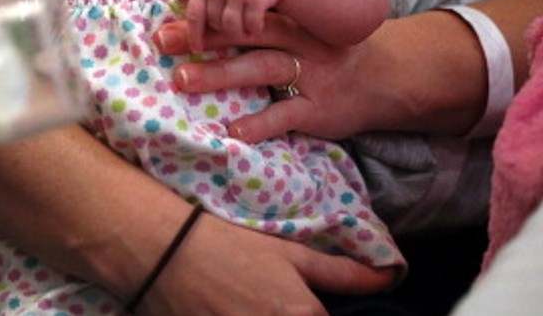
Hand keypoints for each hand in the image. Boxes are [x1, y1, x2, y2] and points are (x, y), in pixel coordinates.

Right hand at [143, 212, 397, 314]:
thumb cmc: (229, 244)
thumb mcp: (289, 253)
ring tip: (242, 303)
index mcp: (304, 315)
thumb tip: (389, 276)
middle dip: (290, 314)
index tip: (295, 304)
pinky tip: (227, 311)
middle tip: (261, 297)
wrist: (164, 248)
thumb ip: (342, 272)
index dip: (315, 315)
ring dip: (258, 314)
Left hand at [153, 11, 390, 142]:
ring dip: (221, 74)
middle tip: (162, 42)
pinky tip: (234, 132)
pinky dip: (260, 124)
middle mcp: (297, 44)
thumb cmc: (326, 53)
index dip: (207, 12)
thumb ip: (258, 24)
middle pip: (246, 36)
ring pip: (261, 69)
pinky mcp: (318, 108)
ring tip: (182, 79)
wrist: (383, 80)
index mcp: (289, 23)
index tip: (167, 12)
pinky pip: (286, 115)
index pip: (243, 14)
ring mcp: (309, 76)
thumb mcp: (298, 31)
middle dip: (203, 38)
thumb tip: (206, 14)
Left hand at [176, 0, 284, 52]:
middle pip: (213, 24)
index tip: (196, 50)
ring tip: (248, 27)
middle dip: (225, 29)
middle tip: (236, 26)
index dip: (194, 35)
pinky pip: (249, 26)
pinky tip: (259, 24)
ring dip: (241, 31)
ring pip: (230, 28)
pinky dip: (255, 28)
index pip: (194, 14)